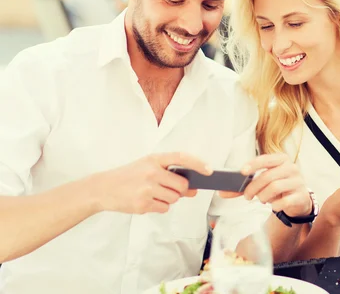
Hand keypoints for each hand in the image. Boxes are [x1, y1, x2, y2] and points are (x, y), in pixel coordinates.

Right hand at [92, 152, 212, 213]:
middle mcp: (152, 172)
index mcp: (154, 159)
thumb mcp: (147, 167)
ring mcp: (147, 188)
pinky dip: (160, 206)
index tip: (209, 170)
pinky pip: (164, 208)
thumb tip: (193, 190)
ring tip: (152, 194)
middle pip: (182, 185)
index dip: (198, 163)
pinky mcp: (143, 204)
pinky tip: (146, 201)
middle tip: (168, 189)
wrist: (102, 188)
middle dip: (180, 190)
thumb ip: (170, 175)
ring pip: (174, 198)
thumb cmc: (129, 176)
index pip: (181, 157)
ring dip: (169, 199)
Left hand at [220, 154, 311, 217]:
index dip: (253, 164)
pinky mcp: (302, 196)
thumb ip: (242, 187)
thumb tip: (221, 192)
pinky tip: (274, 205)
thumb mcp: (262, 183)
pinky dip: (275, 205)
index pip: (265, 159)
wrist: (297, 200)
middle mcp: (291, 168)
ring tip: (262, 199)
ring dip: (264, 196)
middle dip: (254, 187)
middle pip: (268, 176)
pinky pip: (284, 201)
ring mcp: (298, 181)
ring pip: (275, 187)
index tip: (242, 171)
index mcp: (281, 159)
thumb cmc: (276, 187)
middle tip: (247, 196)